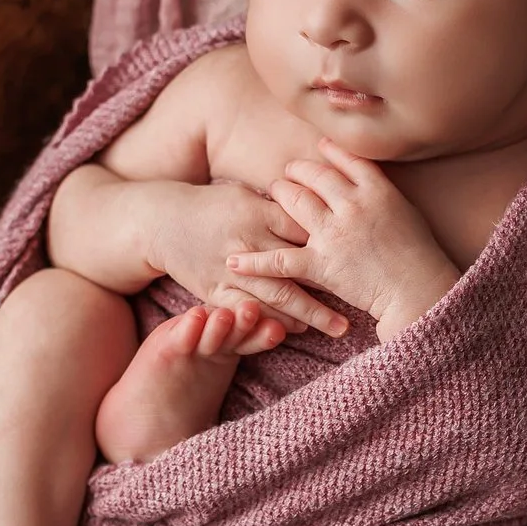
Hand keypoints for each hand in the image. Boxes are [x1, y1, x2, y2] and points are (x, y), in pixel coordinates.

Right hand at [147, 179, 347, 338]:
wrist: (162, 222)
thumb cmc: (213, 205)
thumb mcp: (247, 195)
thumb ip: (282, 206)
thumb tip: (320, 206)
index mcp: (258, 213)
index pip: (305, 231)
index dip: (334, 246)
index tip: (363, 258)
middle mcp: (247, 242)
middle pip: (298, 268)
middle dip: (332, 287)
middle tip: (363, 303)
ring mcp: (229, 269)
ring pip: (276, 296)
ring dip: (309, 313)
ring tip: (338, 327)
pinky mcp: (214, 290)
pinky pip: (248, 311)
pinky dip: (272, 322)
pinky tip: (295, 330)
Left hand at [230, 140, 461, 340]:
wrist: (418, 291)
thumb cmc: (419, 256)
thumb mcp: (407, 212)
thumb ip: (381, 192)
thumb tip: (364, 177)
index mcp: (377, 190)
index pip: (344, 160)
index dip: (327, 153)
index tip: (317, 149)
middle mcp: (352, 205)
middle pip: (314, 176)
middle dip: (297, 171)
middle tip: (289, 173)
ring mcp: (334, 234)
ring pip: (294, 202)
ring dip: (279, 194)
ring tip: (272, 192)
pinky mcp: (321, 265)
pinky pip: (280, 260)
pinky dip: (255, 262)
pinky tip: (234, 262)